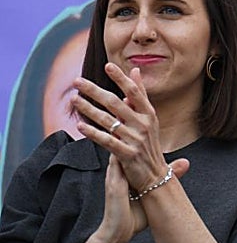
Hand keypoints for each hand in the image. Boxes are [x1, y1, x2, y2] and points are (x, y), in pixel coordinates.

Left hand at [72, 63, 179, 193]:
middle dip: (95, 91)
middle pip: (116, 103)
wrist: (156, 176)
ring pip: (108, 120)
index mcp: (149, 115)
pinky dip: (92, 133)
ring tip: (73, 100)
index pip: (134, 92)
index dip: (121, 78)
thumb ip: (140, 95)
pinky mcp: (127, 154)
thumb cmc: (149, 145)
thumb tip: (135, 71)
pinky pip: (106, 141)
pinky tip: (80, 126)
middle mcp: (143, 125)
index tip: (108, 66)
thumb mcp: (149, 119)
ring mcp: (136, 139)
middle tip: (78, 81)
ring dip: (88, 109)